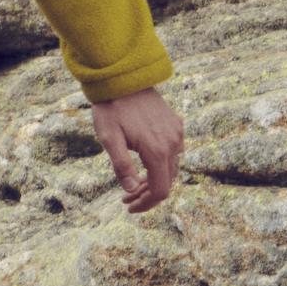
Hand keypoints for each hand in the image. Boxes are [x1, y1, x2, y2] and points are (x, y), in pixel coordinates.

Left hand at [91, 87, 184, 211]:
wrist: (124, 77)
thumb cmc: (112, 108)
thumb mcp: (109, 139)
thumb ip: (122, 166)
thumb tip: (131, 191)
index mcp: (157, 150)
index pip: (160, 190)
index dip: (146, 204)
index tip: (130, 207)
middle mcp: (173, 143)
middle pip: (168, 181)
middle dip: (148, 194)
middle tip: (127, 198)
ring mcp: (176, 133)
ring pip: (172, 168)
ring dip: (155, 180)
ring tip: (133, 185)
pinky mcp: (176, 125)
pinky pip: (174, 152)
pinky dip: (161, 165)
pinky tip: (144, 165)